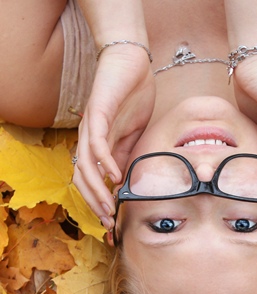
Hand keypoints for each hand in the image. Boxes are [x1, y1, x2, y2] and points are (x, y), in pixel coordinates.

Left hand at [72, 46, 155, 228]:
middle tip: (109, 222)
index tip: (112, 222)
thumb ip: (125, 159)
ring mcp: (90, 127)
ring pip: (85, 166)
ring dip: (96, 190)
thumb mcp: (132, 137)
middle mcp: (87, 139)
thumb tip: (123, 184)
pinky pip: (96, 144)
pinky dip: (104, 163)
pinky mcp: (98, 114)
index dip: (98, 203)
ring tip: (109, 206)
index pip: (90, 181)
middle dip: (94, 203)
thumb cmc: (132, 97)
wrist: (132, 64)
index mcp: (96, 146)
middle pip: (81, 179)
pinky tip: (114, 176)